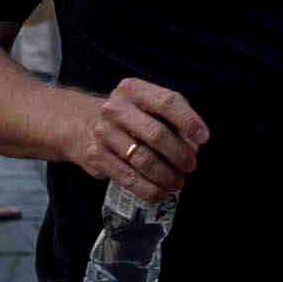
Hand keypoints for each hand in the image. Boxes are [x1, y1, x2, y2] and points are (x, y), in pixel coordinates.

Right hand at [81, 76, 210, 201]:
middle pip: (157, 134)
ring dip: (167, 176)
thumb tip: (193, 146)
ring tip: (178, 181)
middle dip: (180, 154)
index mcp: (133, 89)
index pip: (167, 102)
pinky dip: (149, 189)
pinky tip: (161, 192)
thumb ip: (172, 120)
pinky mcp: (96, 156)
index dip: (189, 121)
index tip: (203, 138)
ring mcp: (103, 132)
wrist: (79, 123)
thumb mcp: (147, 106)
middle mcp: (115, 108)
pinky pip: (129, 178)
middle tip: (190, 166)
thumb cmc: (126, 115)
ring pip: (144, 160)